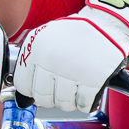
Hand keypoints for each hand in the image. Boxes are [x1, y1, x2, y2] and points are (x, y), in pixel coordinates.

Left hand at [14, 0, 128, 112]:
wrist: (107, 23)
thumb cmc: (76, 33)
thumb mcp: (46, 38)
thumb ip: (32, 64)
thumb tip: (21, 98)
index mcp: (36, 48)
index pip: (23, 85)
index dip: (32, 89)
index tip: (41, 87)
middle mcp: (52, 60)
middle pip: (42, 97)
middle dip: (51, 96)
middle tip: (61, 87)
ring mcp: (72, 71)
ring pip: (63, 104)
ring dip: (70, 99)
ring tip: (77, 84)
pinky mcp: (94, 80)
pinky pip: (83, 104)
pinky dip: (86, 101)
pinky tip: (88, 88)